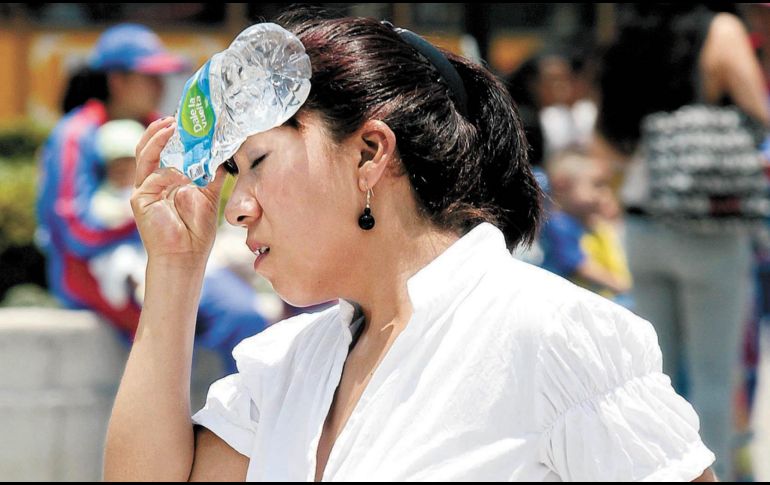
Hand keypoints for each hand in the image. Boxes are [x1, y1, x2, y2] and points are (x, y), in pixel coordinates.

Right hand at [131, 117, 226, 262]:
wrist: (185, 256)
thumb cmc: (196, 231)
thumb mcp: (209, 195)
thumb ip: (212, 174)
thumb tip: (222, 152)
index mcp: (168, 179)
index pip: (166, 150)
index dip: (174, 134)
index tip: (188, 120)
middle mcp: (154, 181)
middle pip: (149, 147)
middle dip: (160, 129)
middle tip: (175, 117)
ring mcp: (145, 189)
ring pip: (145, 155)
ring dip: (158, 139)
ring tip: (171, 126)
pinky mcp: (140, 199)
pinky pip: (153, 176)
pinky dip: (169, 171)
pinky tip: (184, 174)